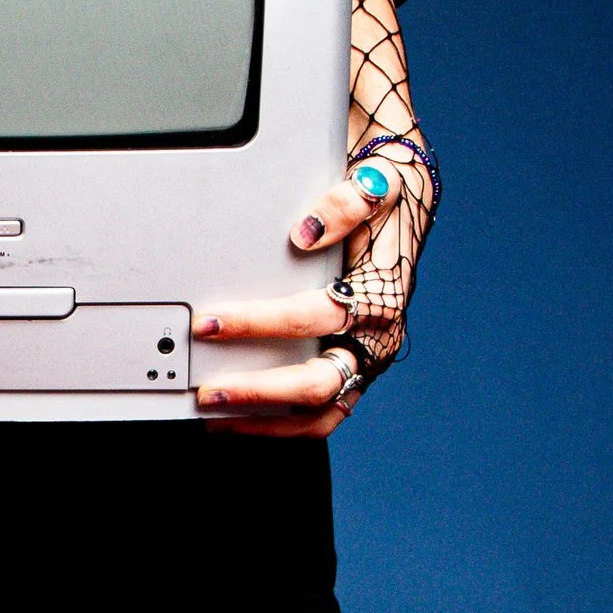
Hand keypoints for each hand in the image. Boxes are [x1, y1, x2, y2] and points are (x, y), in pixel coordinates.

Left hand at [187, 161, 396, 437]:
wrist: (402, 212)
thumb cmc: (382, 205)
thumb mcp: (373, 189)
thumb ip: (344, 205)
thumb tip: (305, 232)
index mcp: (377, 299)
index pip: (311, 318)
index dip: (258, 323)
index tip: (211, 323)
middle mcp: (375, 340)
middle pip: (316, 382)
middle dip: (258, 390)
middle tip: (209, 391)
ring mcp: (364, 363)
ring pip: (319, 412)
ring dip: (266, 420)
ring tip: (216, 418)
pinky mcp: (352, 375)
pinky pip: (318, 415)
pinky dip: (279, 424)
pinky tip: (239, 420)